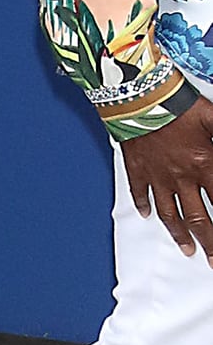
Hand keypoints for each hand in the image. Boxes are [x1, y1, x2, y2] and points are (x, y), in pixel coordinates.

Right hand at [121, 94, 212, 262]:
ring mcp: (157, 176)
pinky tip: (148, 216)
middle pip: (198, 218)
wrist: (138, 95)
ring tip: (187, 249)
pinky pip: (140, 193)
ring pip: (170, 213)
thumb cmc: (177, 104)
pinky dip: (144, 207)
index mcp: (204, 164)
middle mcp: (181, 177)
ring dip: (180, 234)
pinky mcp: (137, 168)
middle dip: (209, 242)